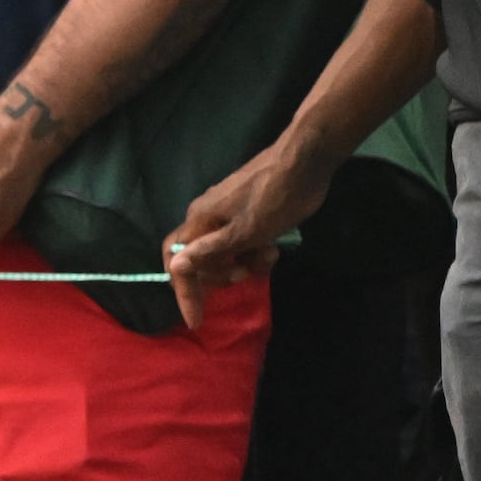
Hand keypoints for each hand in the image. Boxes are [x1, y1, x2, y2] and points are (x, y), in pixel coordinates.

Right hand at [165, 135, 329, 327]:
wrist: (304, 161)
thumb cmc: (275, 198)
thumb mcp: (246, 230)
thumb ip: (210, 250)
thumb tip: (175, 265)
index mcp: (200, 221)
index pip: (178, 261)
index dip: (184, 292)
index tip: (197, 319)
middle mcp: (206, 217)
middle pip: (199, 260)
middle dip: (220, 275)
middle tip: (245, 276)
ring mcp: (225, 213)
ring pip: (223, 252)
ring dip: (243, 263)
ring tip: (268, 258)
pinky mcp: (244, 211)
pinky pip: (239, 242)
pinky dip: (253, 251)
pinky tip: (272, 247)